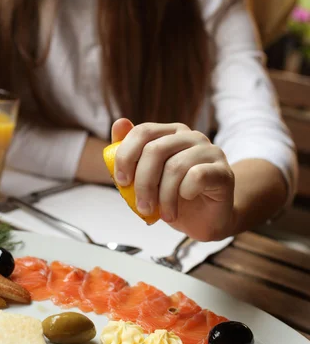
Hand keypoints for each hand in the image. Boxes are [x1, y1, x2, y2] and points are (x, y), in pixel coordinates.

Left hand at [112, 118, 234, 240]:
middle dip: (143, 182)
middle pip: (155, 150)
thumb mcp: (145, 179)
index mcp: (170, 133)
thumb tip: (119, 123)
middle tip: (142, 207)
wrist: (206, 220)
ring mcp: (210, 151)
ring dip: (164, 197)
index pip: (143, 131)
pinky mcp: (223, 171)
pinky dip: (184, 193)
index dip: (126, 156)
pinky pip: (197, 176)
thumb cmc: (174, 197)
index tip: (121, 181)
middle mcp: (191, 136)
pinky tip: (185, 200)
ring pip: (175, 166)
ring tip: (164, 214)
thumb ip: (129, 154)